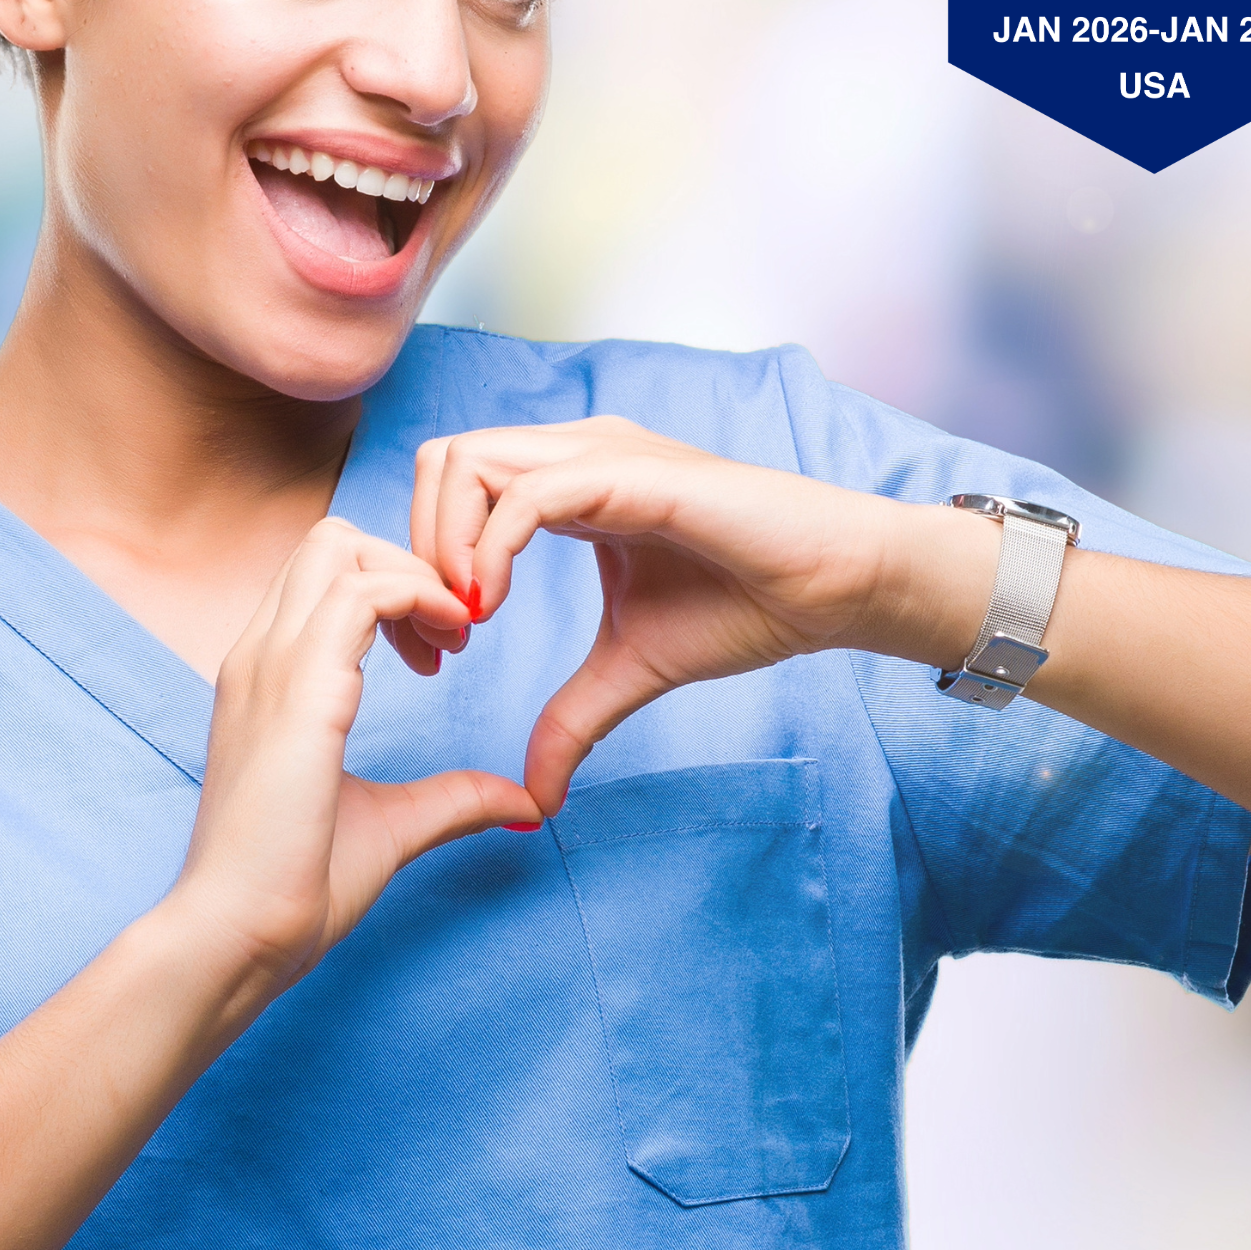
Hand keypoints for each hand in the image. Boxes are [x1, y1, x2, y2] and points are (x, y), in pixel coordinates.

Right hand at [169, 517, 542, 993]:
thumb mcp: (390, 825)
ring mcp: (271, 663)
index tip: (440, 651)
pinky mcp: (298, 687)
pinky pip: (363, 593)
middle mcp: (261, 654)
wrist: (236, 937)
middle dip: (406, 563)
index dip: (393, 590)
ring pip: (342, 545)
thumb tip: (521, 801)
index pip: (323, 575)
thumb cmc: (293, 890)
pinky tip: (448, 647)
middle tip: (454, 631)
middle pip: (332, 538)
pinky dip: (418, 597)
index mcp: (268, 677)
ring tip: (456, 636)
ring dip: (415, 574)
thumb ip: (451, 799)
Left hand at [411, 418, 943, 812]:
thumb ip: (573, 718)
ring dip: (445, 542)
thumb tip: (534, 796)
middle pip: (441, 458)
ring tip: (467, 618)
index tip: (442, 642)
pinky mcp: (630, 473)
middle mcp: (574, 453)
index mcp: (567, 482)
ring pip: (468, 459)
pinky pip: (527, 494)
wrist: (833, 588)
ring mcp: (599, 453)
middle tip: (442, 630)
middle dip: (417, 543)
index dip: (426, 558)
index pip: (454, 485)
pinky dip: (491, 549)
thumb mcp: (632, 668)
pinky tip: (493, 606)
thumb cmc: (746, 604)